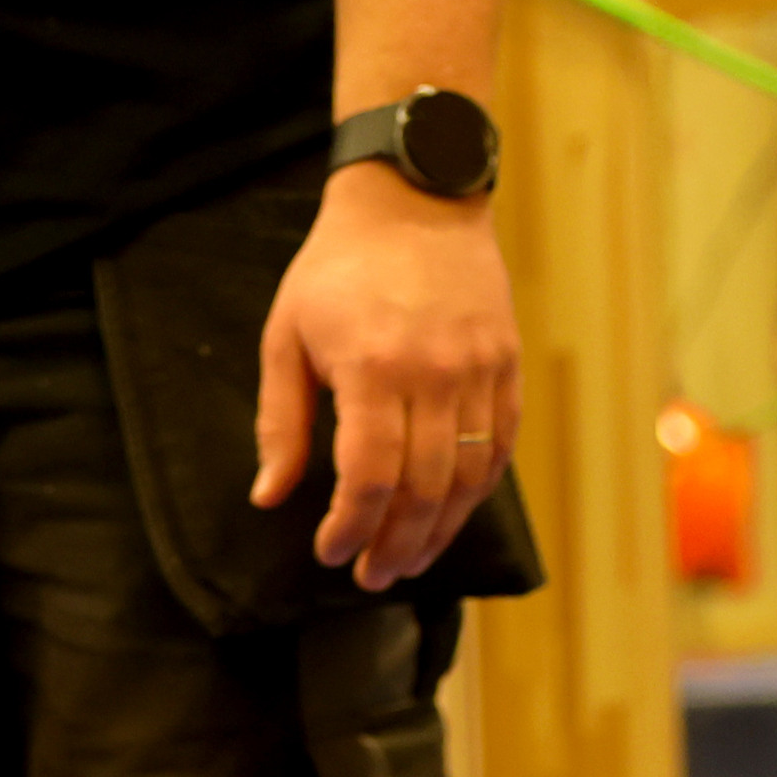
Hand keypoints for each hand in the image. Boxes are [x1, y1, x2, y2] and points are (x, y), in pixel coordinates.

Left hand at [255, 174, 521, 590]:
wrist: (415, 199)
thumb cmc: (337, 269)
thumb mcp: (286, 337)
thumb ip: (281, 422)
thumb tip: (270, 496)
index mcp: (372, 367)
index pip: (369, 475)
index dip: (349, 526)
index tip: (329, 552)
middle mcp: (434, 372)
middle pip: (422, 488)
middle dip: (394, 544)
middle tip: (371, 577)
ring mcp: (480, 368)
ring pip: (468, 476)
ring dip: (439, 531)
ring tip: (410, 562)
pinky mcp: (506, 363)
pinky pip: (500, 444)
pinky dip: (478, 491)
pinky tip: (451, 516)